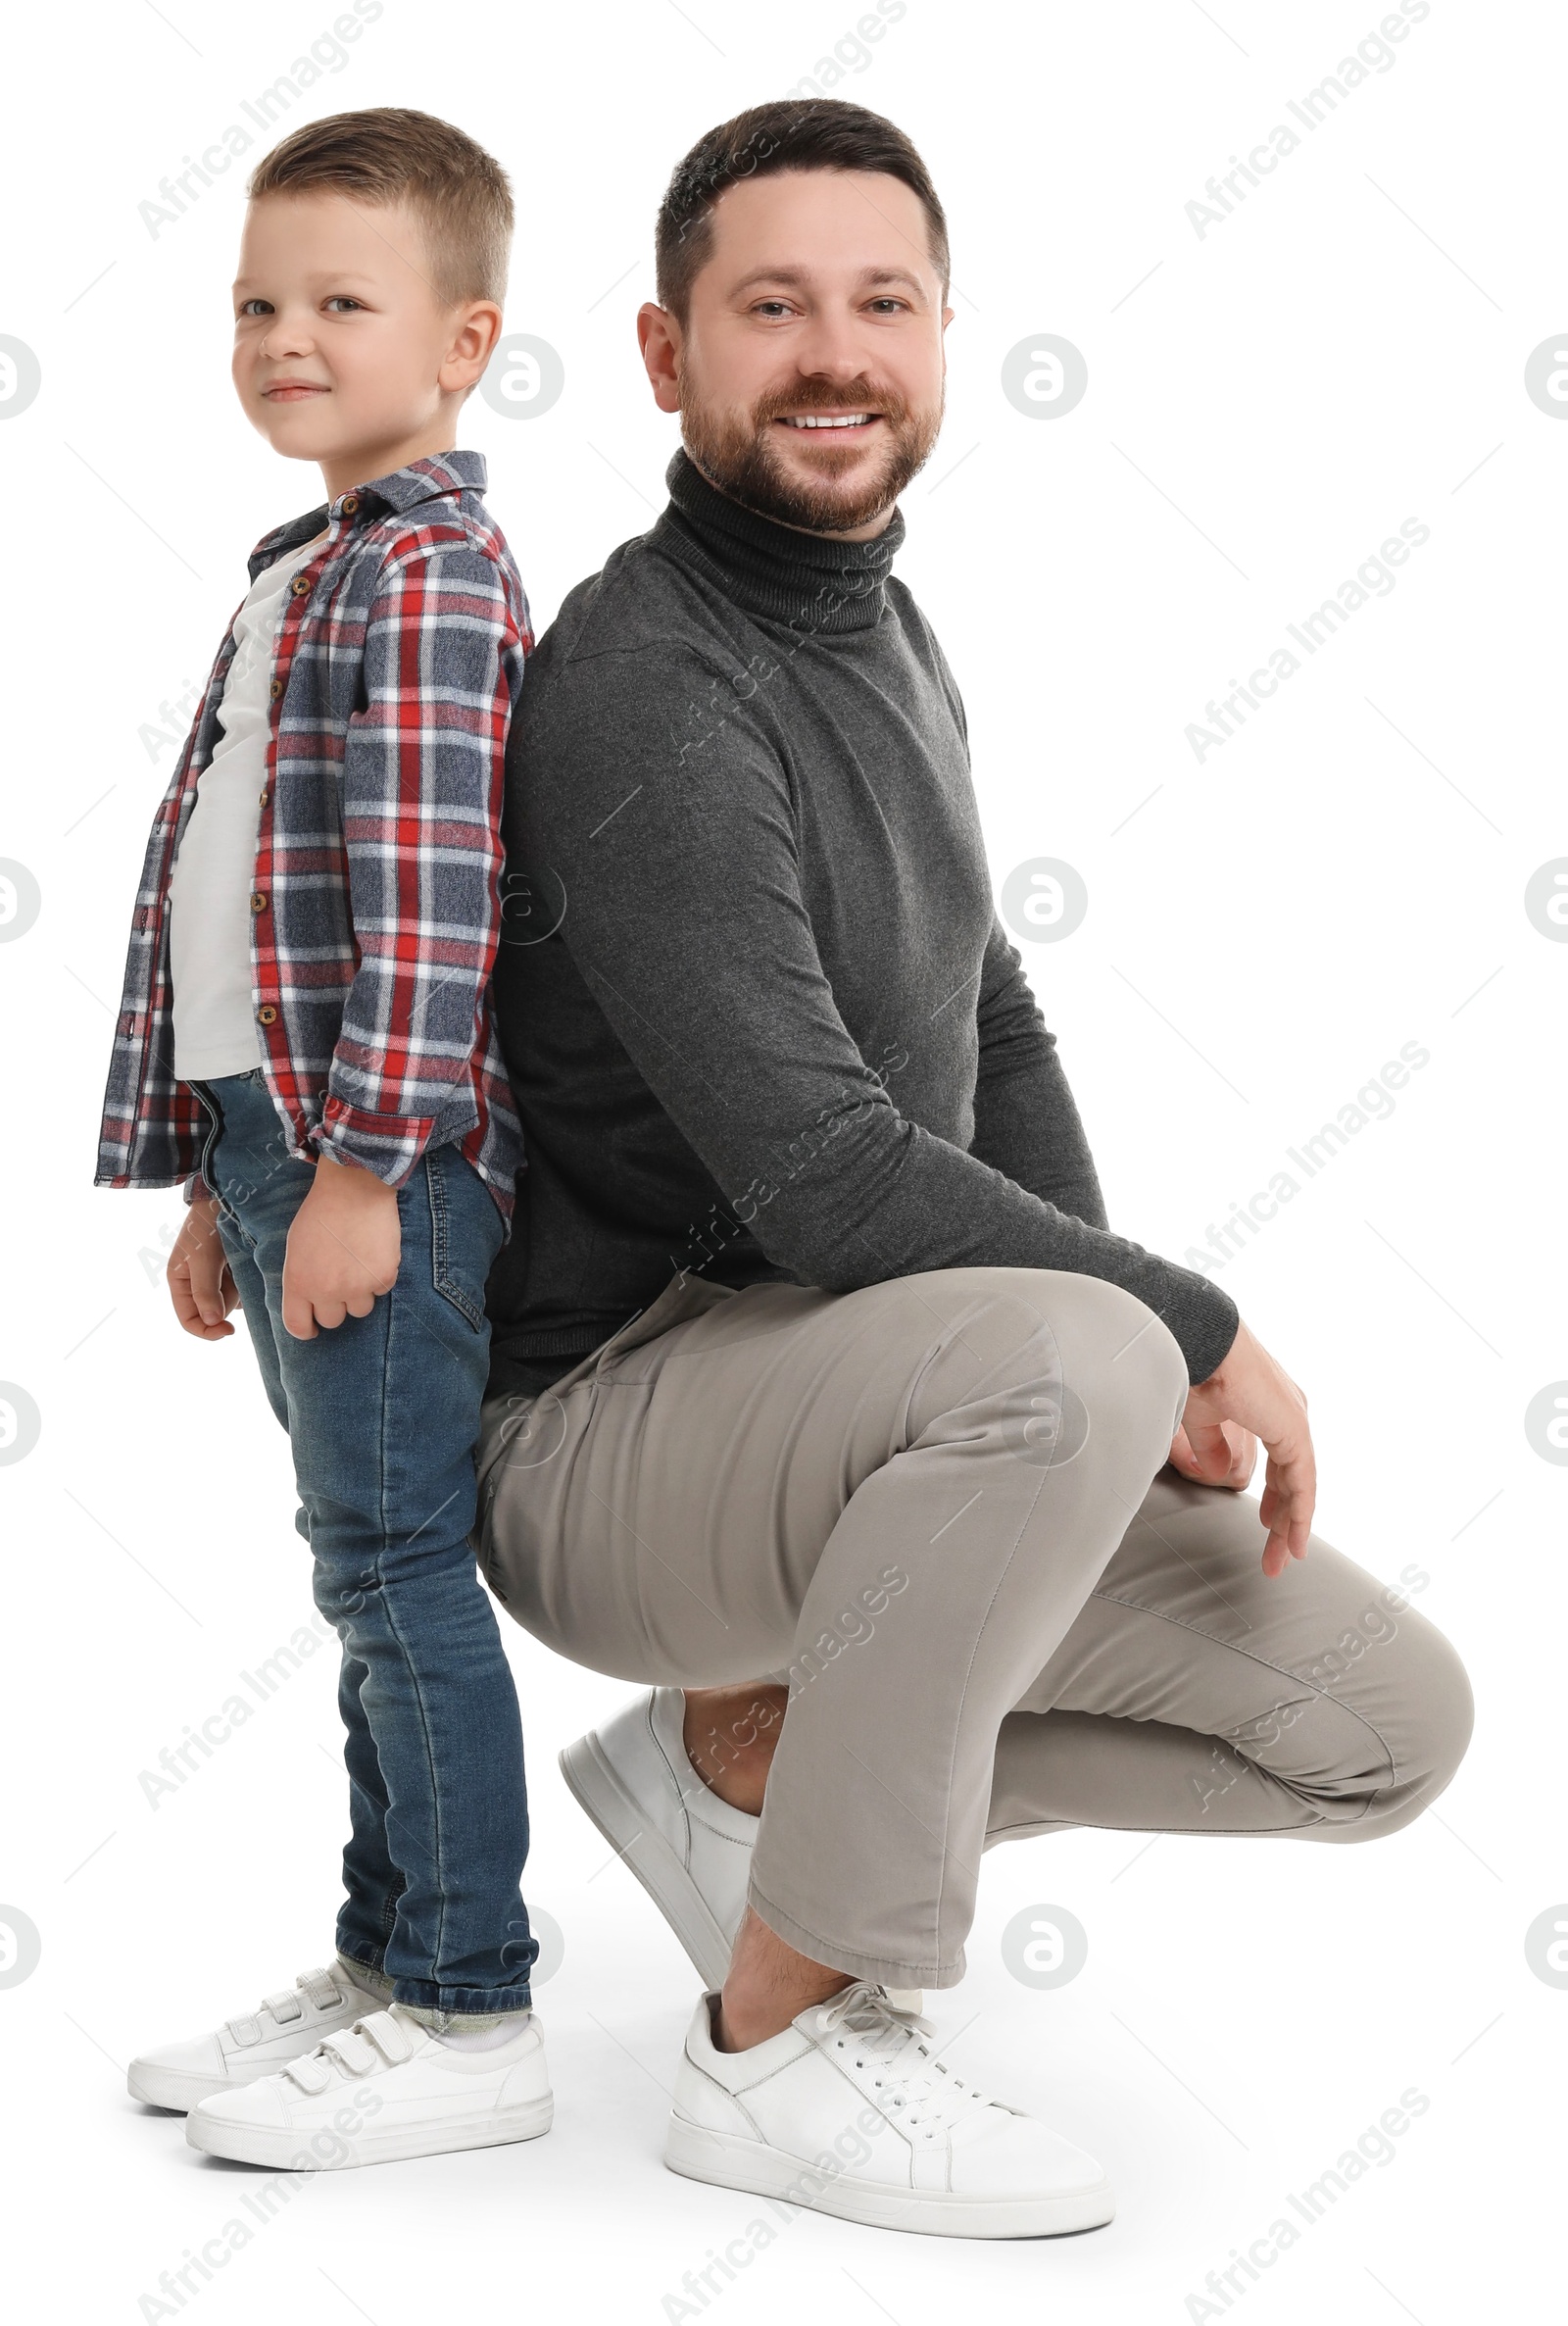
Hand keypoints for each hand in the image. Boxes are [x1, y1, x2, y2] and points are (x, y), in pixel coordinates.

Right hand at [167, 1195, 240, 1339]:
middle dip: (228, 1300)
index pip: (190, 1321)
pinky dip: (248, 1279)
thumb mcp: (203, 1257)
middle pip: (215, 1313)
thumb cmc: (207, 1224)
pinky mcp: (234, 1269)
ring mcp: (217, 1277)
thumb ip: (206, 1290)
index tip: (229, 1330)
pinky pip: (244, 1287)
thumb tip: (211, 1321)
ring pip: (232, 1301)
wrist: (226, 1196)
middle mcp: (197, 1284)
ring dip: (240, 1287)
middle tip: (233, 1274)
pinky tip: (248, 1259)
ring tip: (239, 1260)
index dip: (207, 1331)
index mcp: (180, 1283)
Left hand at [281, 1150, 400, 1337]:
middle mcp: (327, 1290)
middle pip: (333, 1321)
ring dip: (359, 1294)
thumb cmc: (320, 1214)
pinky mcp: (383, 1277)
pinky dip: (378, 1277)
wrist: (353, 1189)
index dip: (306, 1329)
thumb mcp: (295, 1248)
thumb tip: (309, 1303)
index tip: (313, 1326)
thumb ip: (300, 1279)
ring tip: (357, 1266)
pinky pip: (381, 1291)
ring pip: (360, 1310)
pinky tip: (372, 1254)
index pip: (298, 1327)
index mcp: (299, 1283)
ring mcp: (357, 1286)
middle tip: (339, 1283)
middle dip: (335, 1305)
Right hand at [1178, 1318, 1313, 1577]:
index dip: (1275, 1497)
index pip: (1280, 1463)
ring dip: (1292, 1524)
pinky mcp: (1295, 1432)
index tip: (1267, 1525)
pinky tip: (1294, 1538)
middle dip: (1284, 1519)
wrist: (1202, 1343)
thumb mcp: (1201, 1418)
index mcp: (1269, 1408)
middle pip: (1293, 1479)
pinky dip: (1300, 1513)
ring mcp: (1295, 1422)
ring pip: (1300, 1486)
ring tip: (1285, 1557)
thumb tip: (1219, 1474)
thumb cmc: (1196, 1367)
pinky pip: (1302, 1483)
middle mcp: (1289, 1414)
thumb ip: (1213, 1447)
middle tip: (1278, 1554)